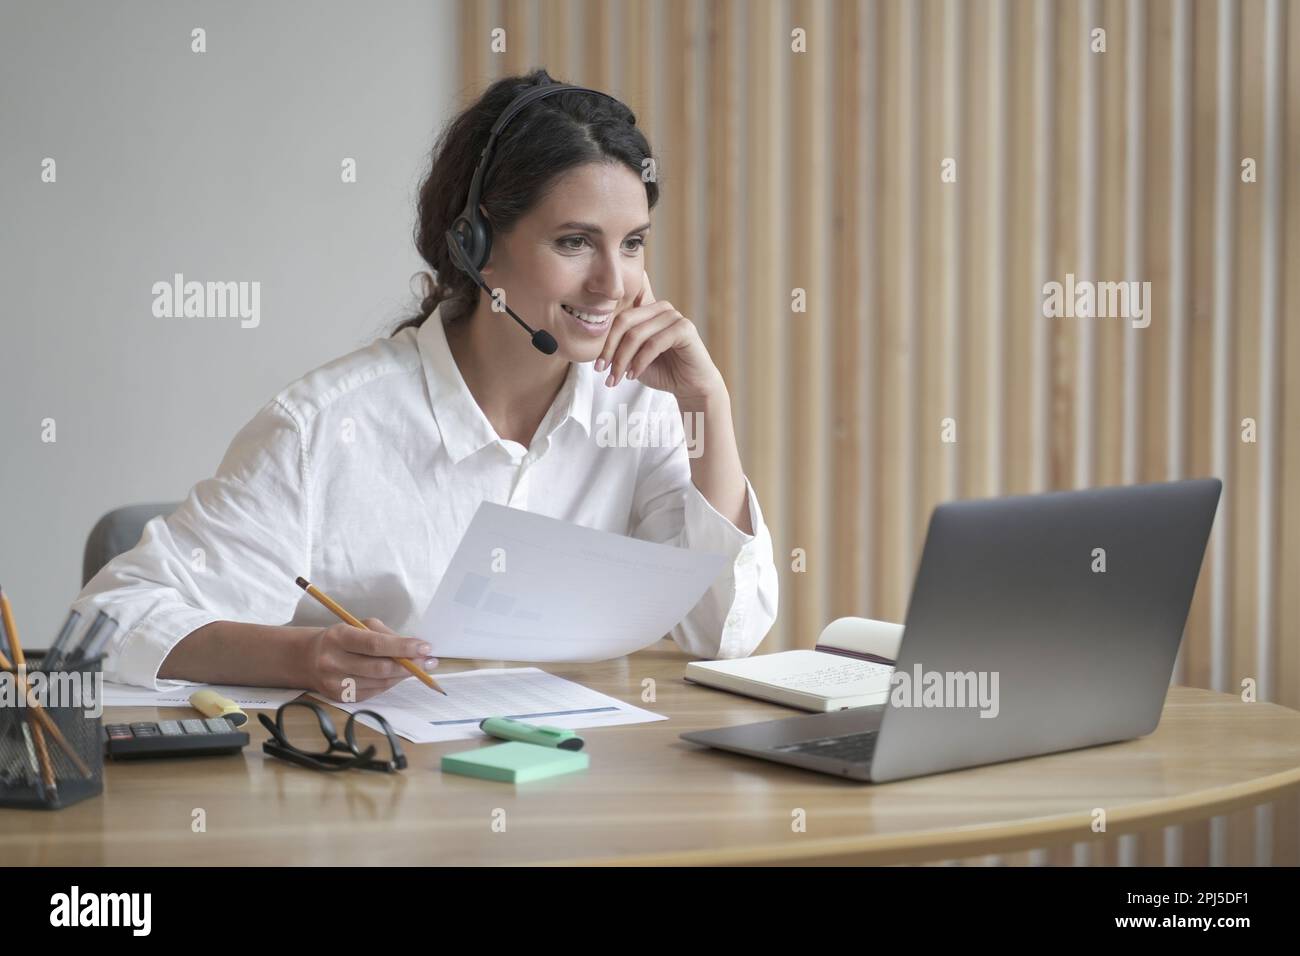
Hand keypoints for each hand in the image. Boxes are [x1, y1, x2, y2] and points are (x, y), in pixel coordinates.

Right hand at [303, 617, 438, 701]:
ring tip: (420, 668)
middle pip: (379, 668)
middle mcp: (333, 661)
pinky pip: (374, 692)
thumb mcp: (358, 626)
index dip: (403, 647)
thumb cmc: (341, 638)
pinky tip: (399, 675)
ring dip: (404, 676)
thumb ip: (385, 635)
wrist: (308, 658)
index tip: (425, 647)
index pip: (375, 644)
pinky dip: (390, 683)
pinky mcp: (340, 698)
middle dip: (409, 665)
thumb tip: (415, 648)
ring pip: (380, 683)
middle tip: (429, 661)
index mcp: (339, 637)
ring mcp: (335, 683)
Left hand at [597, 271, 725, 403]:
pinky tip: (634, 375)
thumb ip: (618, 348)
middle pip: (624, 322)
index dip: (605, 341)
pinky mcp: (685, 328)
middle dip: (610, 349)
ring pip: (637, 334)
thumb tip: (592, 347)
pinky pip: (654, 343)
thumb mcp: (633, 359)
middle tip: (602, 371)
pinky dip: (640, 361)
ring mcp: (674, 316)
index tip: (597, 366)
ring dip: (623, 360)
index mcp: (647, 310)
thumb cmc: (662, 371)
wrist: (691, 387)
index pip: (618, 318)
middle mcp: (661, 308)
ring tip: (617, 378)